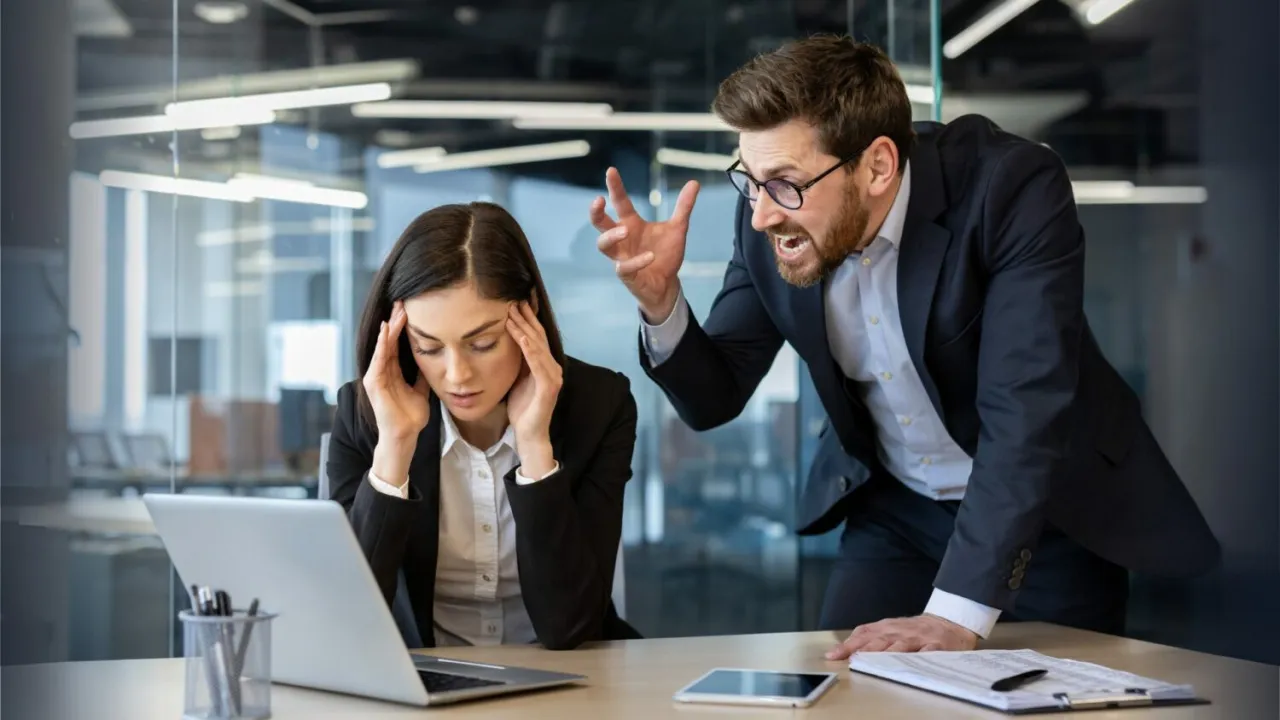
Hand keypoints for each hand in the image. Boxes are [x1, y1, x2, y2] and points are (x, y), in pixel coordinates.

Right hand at [363, 301, 430, 484]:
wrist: (405, 435)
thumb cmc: (411, 416)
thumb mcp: (421, 389)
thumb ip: (422, 375)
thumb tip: (432, 360)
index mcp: (393, 370)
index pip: (398, 343)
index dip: (404, 326)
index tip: (412, 308)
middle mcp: (382, 370)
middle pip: (389, 340)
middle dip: (396, 320)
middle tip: (403, 300)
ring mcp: (376, 375)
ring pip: (384, 346)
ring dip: (391, 327)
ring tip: (397, 310)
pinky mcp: (374, 382)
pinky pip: (379, 359)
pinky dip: (383, 344)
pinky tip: (387, 330)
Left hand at [505, 301, 561, 476]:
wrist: (530, 434)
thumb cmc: (522, 408)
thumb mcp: (517, 379)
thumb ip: (516, 362)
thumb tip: (504, 343)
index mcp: (544, 365)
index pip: (536, 336)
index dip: (526, 319)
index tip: (514, 302)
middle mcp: (552, 367)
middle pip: (538, 337)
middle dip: (526, 318)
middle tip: (514, 300)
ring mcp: (552, 376)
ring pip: (538, 347)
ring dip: (525, 329)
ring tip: (514, 313)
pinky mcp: (548, 387)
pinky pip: (538, 364)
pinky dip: (531, 349)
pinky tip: (522, 337)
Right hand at [592, 167, 698, 321]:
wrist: (667, 284)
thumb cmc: (665, 254)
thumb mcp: (677, 228)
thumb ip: (683, 207)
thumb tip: (694, 182)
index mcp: (632, 224)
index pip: (620, 202)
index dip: (615, 187)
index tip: (611, 170)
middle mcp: (623, 239)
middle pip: (600, 223)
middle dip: (596, 212)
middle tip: (598, 200)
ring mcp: (622, 257)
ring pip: (603, 246)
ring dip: (611, 236)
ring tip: (625, 230)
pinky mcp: (627, 275)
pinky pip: (623, 267)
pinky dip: (636, 261)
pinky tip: (650, 256)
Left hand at [824, 614, 979, 659]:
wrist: (950, 623)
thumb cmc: (915, 630)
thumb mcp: (891, 628)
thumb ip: (871, 636)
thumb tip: (846, 646)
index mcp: (888, 627)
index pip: (864, 634)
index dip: (848, 644)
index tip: (833, 655)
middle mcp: (900, 631)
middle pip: (879, 640)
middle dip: (864, 650)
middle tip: (851, 659)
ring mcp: (919, 638)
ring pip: (901, 646)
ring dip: (887, 654)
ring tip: (875, 662)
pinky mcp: (937, 646)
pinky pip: (927, 653)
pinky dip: (919, 658)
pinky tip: (912, 664)